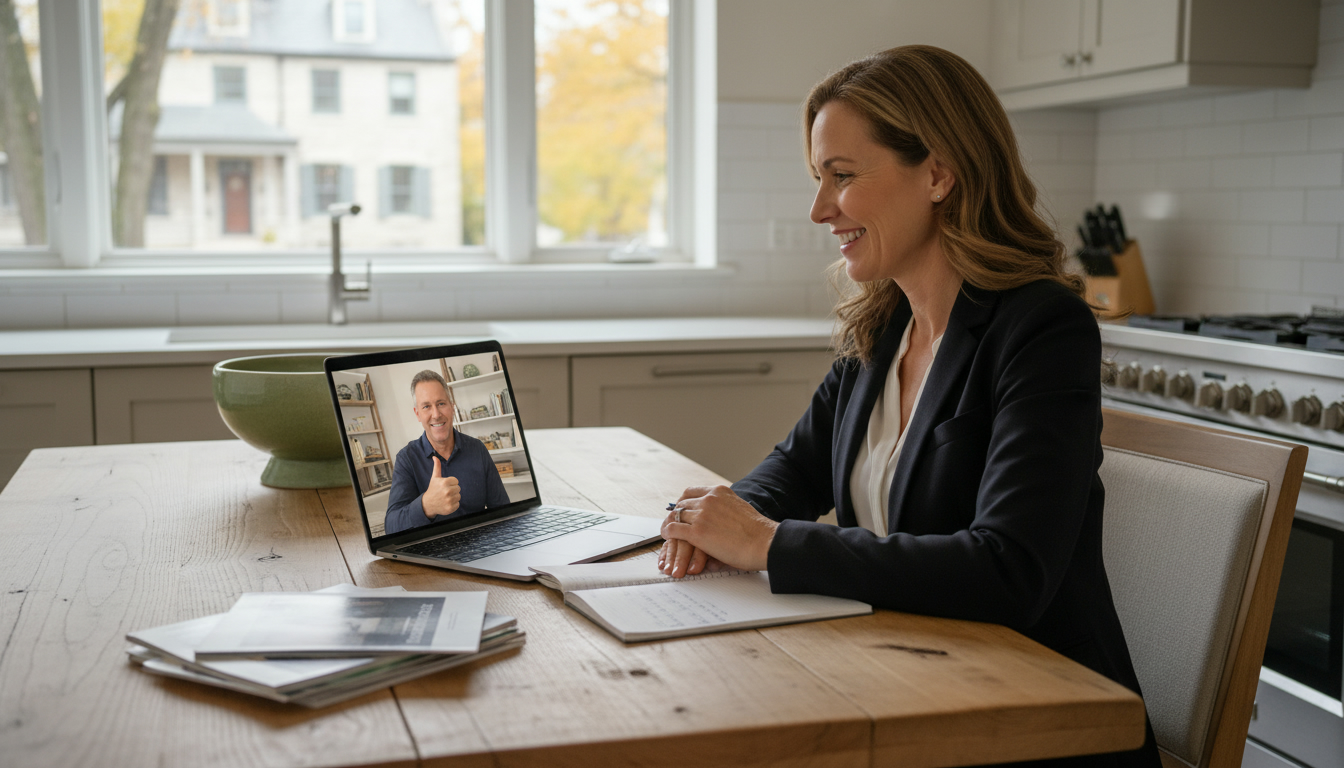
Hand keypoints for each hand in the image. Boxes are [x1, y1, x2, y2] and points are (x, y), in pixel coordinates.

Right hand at [422, 456, 460, 518]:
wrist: (427, 504)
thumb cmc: (432, 489)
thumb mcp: (434, 478)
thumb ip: (437, 467)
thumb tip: (435, 457)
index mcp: (445, 482)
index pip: (456, 481)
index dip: (451, 483)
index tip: (444, 486)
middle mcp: (447, 491)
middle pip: (458, 488)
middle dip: (453, 490)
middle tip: (445, 492)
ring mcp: (449, 500)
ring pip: (459, 496)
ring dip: (453, 497)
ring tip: (445, 497)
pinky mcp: (451, 508)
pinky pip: (458, 504)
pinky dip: (453, 504)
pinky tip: (446, 503)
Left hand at [659, 485, 777, 576]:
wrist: (764, 543)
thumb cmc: (757, 532)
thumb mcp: (740, 508)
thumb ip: (725, 507)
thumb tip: (719, 515)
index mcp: (720, 491)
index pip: (691, 492)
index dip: (683, 501)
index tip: (681, 509)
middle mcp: (709, 499)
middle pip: (682, 503)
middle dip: (676, 514)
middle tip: (673, 522)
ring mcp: (702, 515)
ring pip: (676, 516)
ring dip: (670, 523)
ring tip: (667, 530)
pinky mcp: (697, 532)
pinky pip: (673, 529)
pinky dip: (667, 532)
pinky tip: (666, 536)